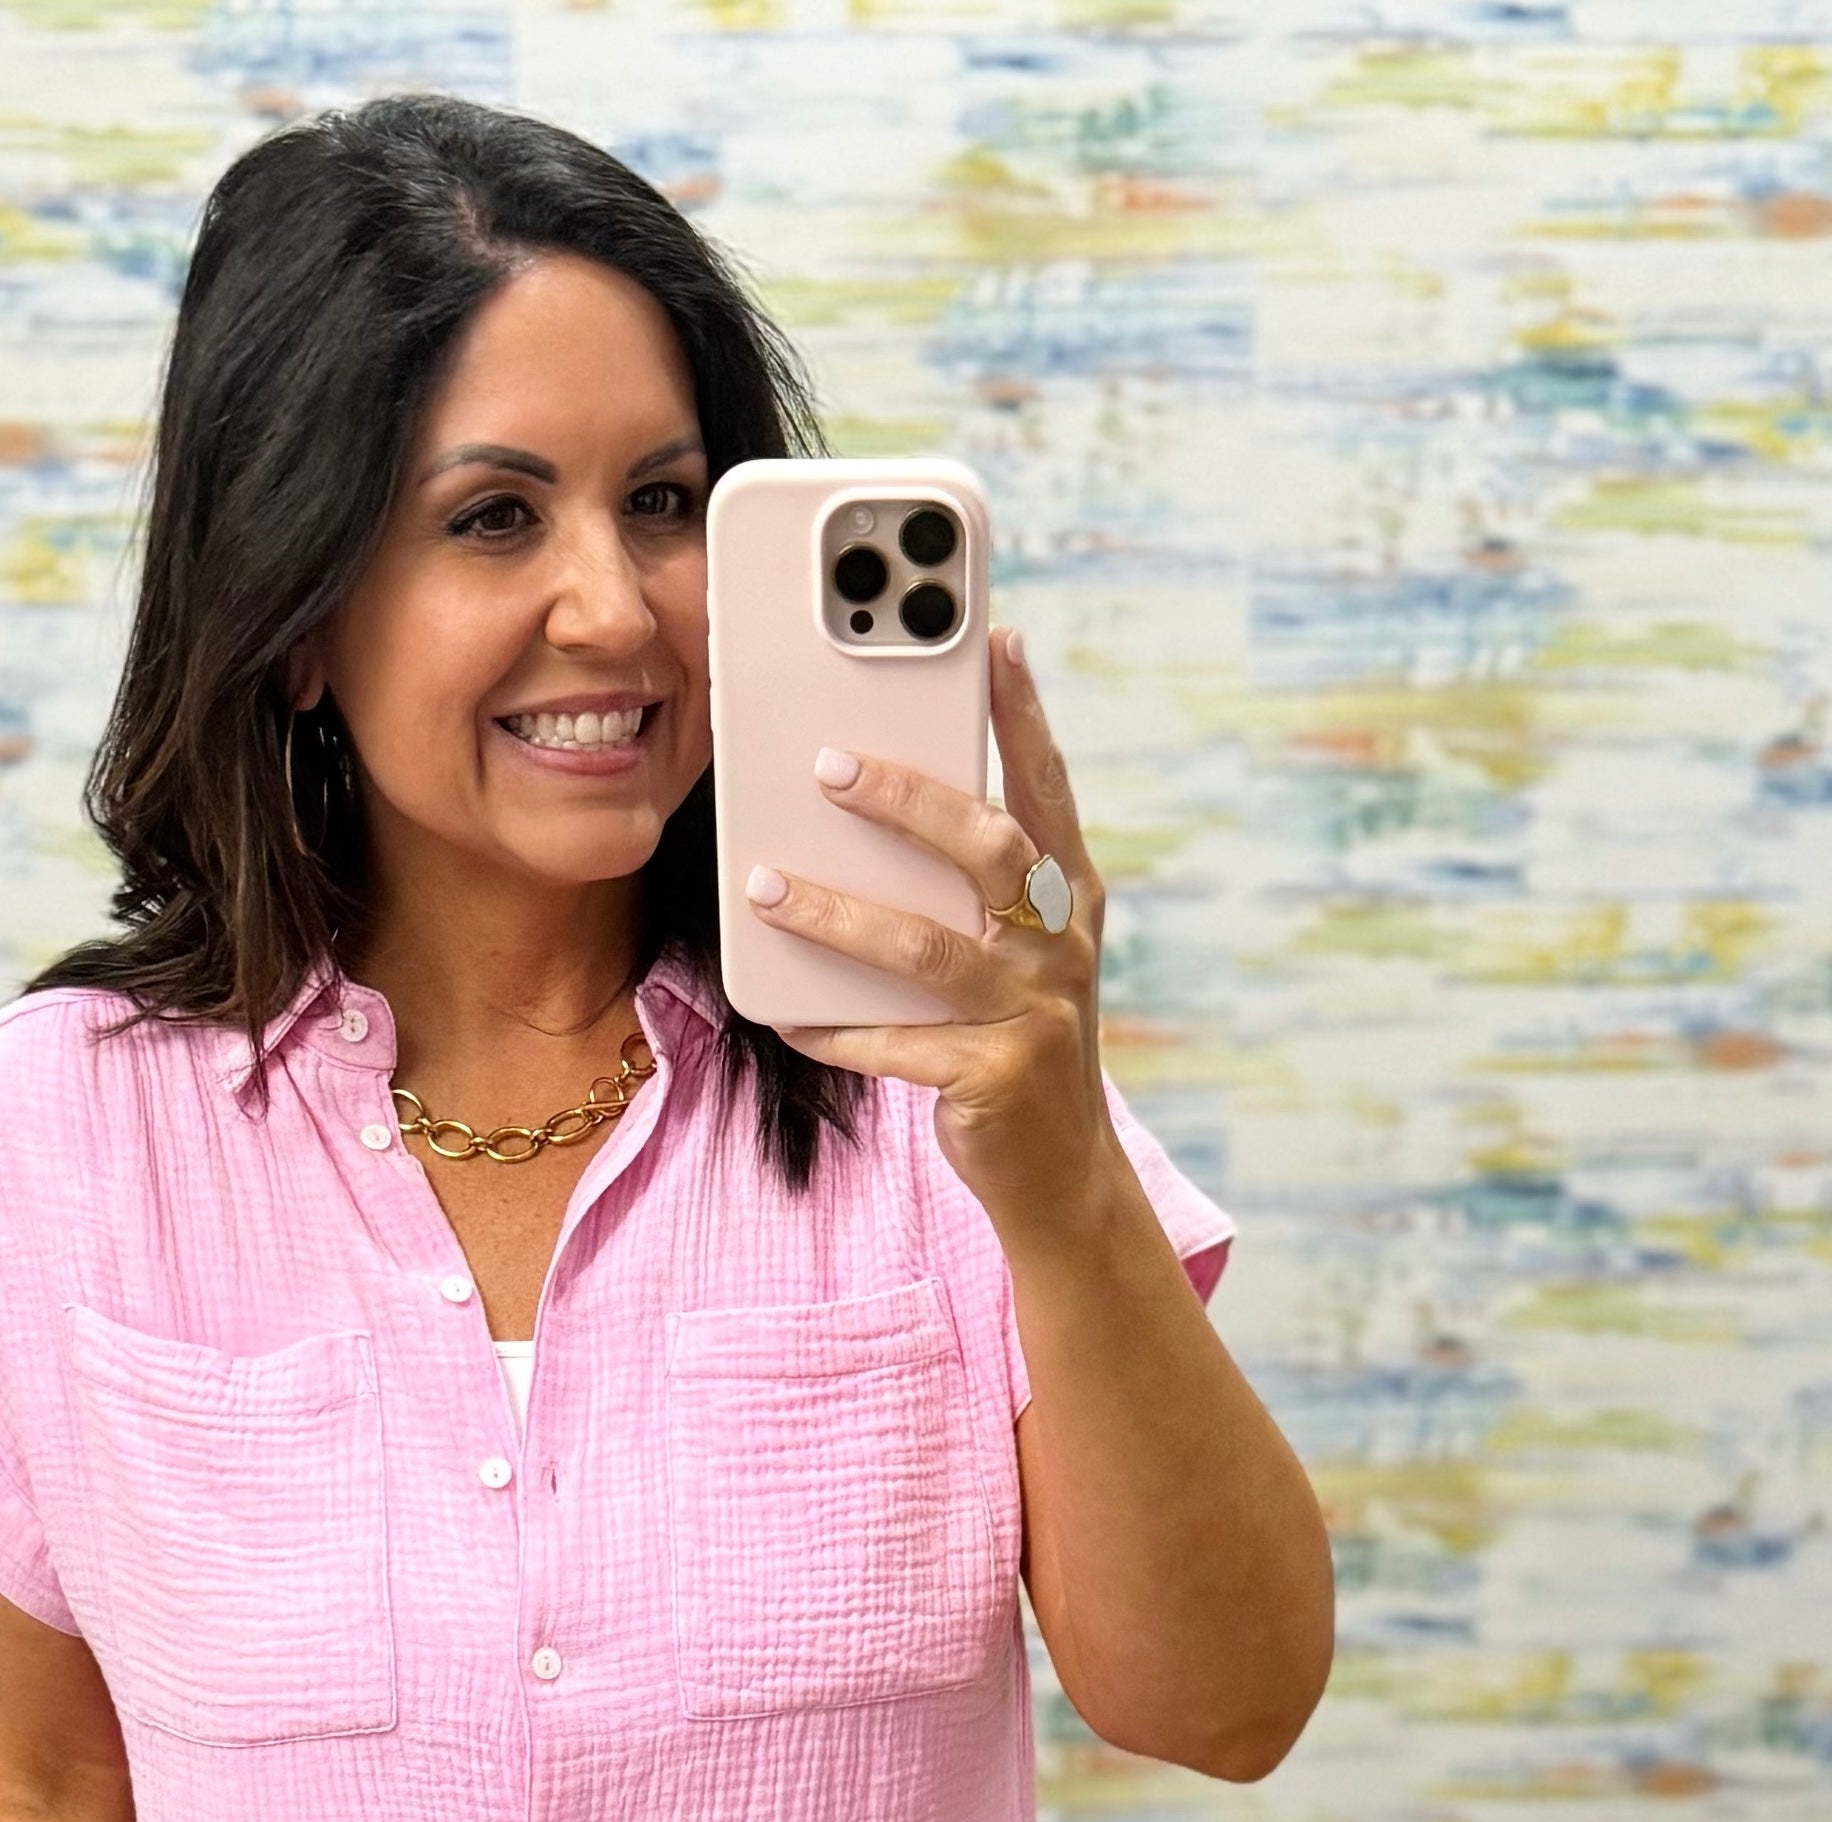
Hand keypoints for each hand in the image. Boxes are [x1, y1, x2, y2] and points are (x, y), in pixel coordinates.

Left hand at [744, 624, 1117, 1248]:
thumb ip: (968, 885)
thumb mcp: (1011, 951)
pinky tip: (781, 1013)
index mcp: (1067, 895)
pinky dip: (834, 1029)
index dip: (1023, 712)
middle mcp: (1060, 945)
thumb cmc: (1013, 1038)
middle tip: (828, 765)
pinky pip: (897, 1047)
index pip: (1046, 786)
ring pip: (926, 949)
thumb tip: (865, 800)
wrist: (1059, 1174)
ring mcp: (1033, 1015)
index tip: (994, 636)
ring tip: (764, 887)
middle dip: (908, 800)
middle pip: (987, 849)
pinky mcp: (994, 1082)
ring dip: (838, 915)